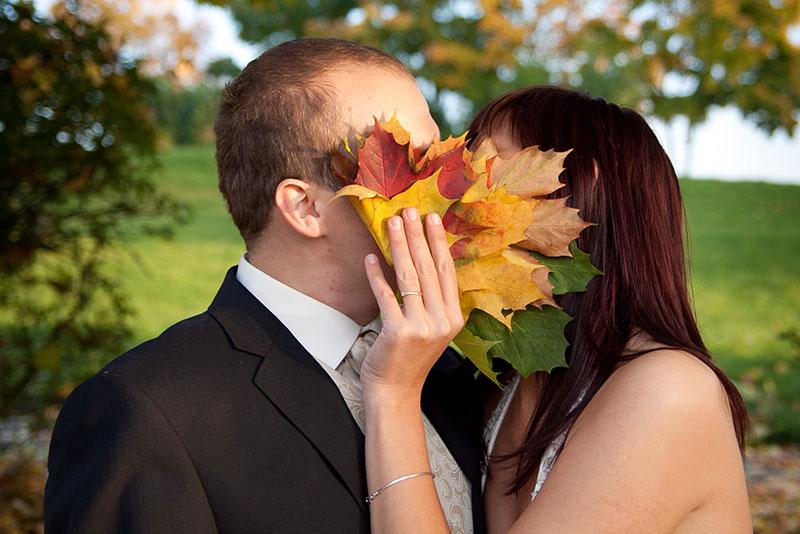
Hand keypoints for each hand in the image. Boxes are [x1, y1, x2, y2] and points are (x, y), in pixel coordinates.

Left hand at [360, 207, 463, 399]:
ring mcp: (421, 326)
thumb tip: (421, 262)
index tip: (432, 219)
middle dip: (417, 236)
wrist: (396, 391)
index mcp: (453, 317)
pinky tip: (370, 258)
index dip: (438, 243)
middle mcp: (442, 320)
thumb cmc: (409, 358)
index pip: (446, 272)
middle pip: (428, 268)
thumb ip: (432, 302)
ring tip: (392, 224)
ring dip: (399, 246)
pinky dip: (376, 275)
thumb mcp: (431, 329)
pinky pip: (386, 295)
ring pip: (409, 277)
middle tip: (409, 211)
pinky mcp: (398, 331)